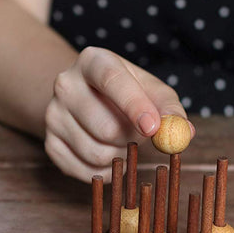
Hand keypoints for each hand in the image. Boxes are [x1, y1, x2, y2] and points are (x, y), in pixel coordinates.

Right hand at [44, 46, 193, 182]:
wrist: (83, 99)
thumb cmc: (125, 93)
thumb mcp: (150, 89)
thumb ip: (169, 109)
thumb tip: (184, 133)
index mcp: (92, 61)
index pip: (111, 79)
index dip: (133, 105)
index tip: (153, 128)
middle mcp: (65, 84)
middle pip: (103, 125)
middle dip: (130, 139)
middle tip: (139, 135)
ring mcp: (52, 115)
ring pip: (95, 152)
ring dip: (119, 156)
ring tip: (121, 142)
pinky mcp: (49, 143)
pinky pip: (84, 170)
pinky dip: (104, 171)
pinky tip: (108, 155)